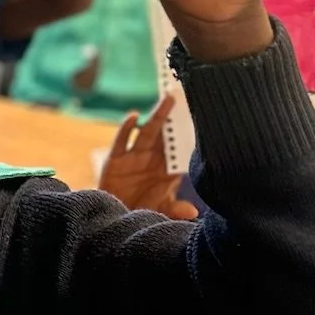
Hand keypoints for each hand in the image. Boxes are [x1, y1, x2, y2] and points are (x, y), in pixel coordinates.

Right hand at [98, 94, 197, 218]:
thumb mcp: (159, 210)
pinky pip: (122, 141)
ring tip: (167, 100)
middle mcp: (152, 159)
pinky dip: (126, 128)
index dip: (190, 134)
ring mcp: (134, 157)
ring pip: (148, 132)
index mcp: (167, 170)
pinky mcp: (116, 159)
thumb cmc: (140, 211)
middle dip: (175, 118)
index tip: (201, 119)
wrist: (113, 216)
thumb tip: (192, 212)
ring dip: (157, 117)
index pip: (180, 148)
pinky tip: (133, 116)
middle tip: (186, 98)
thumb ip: (174, 209)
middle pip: (166, 135)